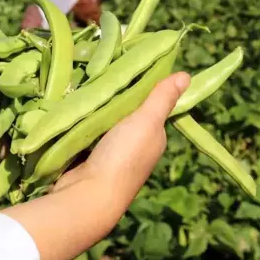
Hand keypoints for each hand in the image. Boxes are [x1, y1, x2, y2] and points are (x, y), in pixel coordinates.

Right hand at [2, 72, 190, 259]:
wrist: (88, 195)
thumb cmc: (123, 157)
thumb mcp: (146, 122)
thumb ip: (162, 99)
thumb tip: (186, 75)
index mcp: (153, 137)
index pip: (150, 106)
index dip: (140, 87)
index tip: (125, 64)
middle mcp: (135, 146)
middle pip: (124, 113)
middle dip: (113, 96)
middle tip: (98, 72)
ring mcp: (110, 154)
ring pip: (103, 122)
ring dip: (94, 108)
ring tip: (82, 84)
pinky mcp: (88, 158)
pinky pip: (85, 133)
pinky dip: (81, 122)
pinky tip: (72, 107)